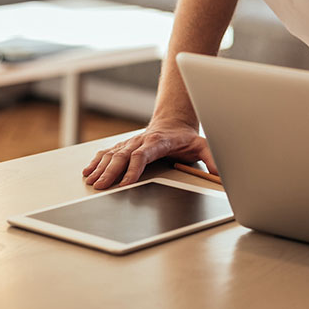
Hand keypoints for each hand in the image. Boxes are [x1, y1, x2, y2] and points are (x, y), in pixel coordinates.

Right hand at [81, 119, 216, 188]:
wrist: (173, 121)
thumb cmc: (185, 137)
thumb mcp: (202, 145)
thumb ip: (211, 159)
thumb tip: (220, 175)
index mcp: (158, 141)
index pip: (143, 154)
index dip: (134, 168)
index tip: (125, 183)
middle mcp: (141, 140)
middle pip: (123, 155)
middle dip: (111, 171)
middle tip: (102, 187)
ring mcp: (131, 142)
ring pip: (112, 154)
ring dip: (101, 168)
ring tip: (92, 182)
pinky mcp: (124, 145)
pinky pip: (107, 152)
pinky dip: (96, 162)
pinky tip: (88, 172)